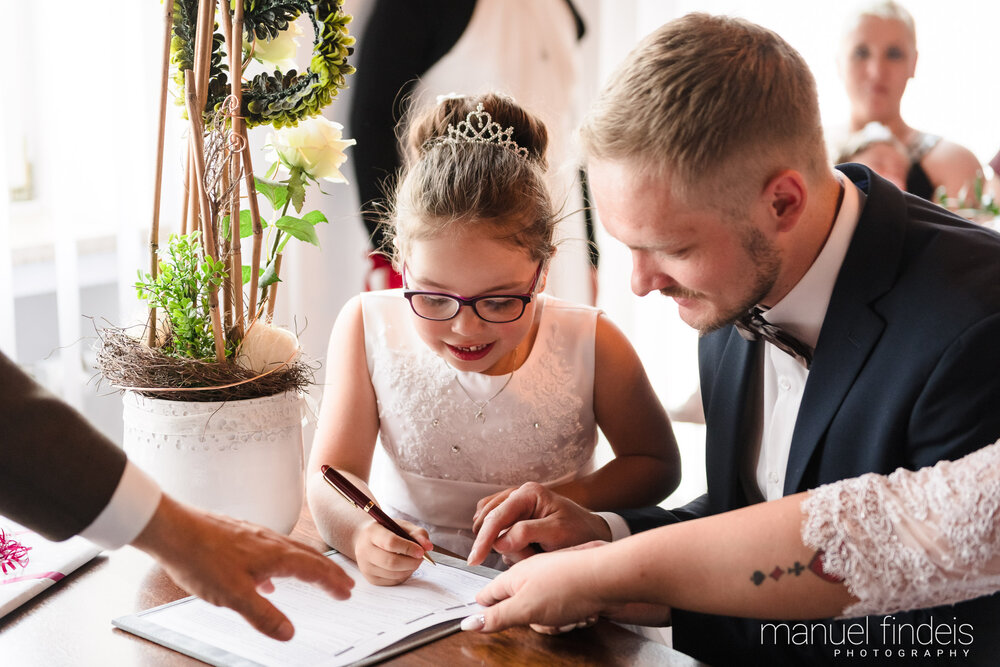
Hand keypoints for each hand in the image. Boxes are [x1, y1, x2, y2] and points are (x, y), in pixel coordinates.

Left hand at [131, 495, 353, 640]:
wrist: (173, 530)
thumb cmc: (202, 559)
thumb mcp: (234, 596)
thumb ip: (264, 615)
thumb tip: (289, 633)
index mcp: (275, 555)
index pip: (314, 569)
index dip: (332, 582)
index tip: (346, 592)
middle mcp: (270, 542)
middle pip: (309, 557)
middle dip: (328, 572)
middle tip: (343, 584)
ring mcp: (255, 537)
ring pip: (291, 551)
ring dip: (308, 566)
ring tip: (315, 578)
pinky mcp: (240, 536)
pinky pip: (272, 550)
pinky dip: (282, 563)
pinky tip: (267, 578)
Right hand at [353, 518, 432, 585]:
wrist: (365, 540)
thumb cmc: (387, 531)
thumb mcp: (402, 526)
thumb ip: (417, 533)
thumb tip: (428, 547)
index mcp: (372, 533)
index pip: (390, 543)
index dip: (409, 548)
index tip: (421, 551)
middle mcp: (365, 551)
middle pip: (391, 562)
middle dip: (412, 562)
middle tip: (421, 558)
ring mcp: (366, 567)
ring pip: (393, 574)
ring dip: (410, 569)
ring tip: (414, 560)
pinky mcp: (371, 579)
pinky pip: (393, 581)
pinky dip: (404, 575)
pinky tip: (406, 567)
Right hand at [464, 543, 671, 633]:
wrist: (608, 576)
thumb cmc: (567, 588)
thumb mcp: (525, 608)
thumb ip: (497, 616)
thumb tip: (468, 622)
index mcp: (514, 576)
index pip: (489, 594)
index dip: (487, 610)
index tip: (487, 622)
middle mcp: (532, 574)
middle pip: (520, 609)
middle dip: (536, 623)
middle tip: (549, 621)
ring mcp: (552, 578)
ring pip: (545, 613)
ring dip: (560, 622)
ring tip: (572, 616)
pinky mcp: (571, 584)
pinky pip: (564, 609)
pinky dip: (575, 616)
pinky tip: (585, 613)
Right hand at [468, 482, 610, 565]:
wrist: (590, 533)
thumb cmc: (578, 532)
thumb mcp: (558, 533)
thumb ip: (527, 533)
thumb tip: (500, 541)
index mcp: (528, 493)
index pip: (496, 516)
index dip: (483, 540)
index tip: (474, 561)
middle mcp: (517, 493)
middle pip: (489, 521)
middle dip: (503, 545)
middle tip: (529, 556)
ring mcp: (513, 504)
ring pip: (490, 527)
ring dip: (505, 545)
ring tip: (531, 551)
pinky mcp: (512, 515)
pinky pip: (496, 530)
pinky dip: (505, 544)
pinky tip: (523, 549)